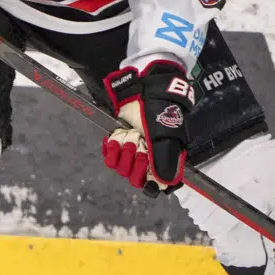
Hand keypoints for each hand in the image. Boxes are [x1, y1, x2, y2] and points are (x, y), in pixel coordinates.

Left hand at [101, 62, 194, 194]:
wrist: (143, 89)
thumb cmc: (158, 111)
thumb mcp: (164, 136)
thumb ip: (163, 161)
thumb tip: (163, 184)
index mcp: (164, 159)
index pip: (157, 185)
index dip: (151, 184)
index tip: (147, 177)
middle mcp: (148, 159)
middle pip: (137, 179)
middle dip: (135, 164)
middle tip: (138, 147)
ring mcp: (132, 150)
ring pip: (122, 169)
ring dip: (123, 153)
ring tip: (128, 136)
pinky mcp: (118, 142)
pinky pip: (110, 158)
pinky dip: (110, 150)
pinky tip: (114, 139)